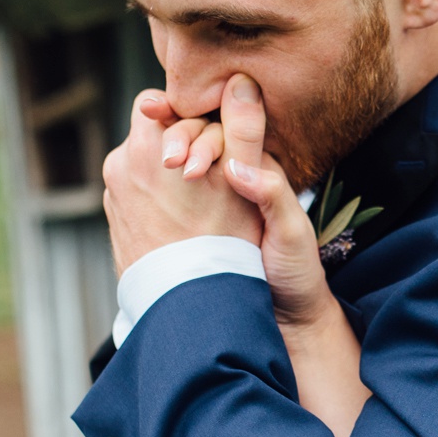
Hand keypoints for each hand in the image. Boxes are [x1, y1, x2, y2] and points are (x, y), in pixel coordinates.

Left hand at [102, 83, 261, 271]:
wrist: (198, 307)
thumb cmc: (233, 242)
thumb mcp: (248, 180)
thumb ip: (244, 126)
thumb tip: (241, 81)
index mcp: (147, 145)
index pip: (158, 103)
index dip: (186, 114)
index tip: (208, 132)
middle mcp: (120, 166)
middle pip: (150, 135)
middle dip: (177, 145)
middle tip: (208, 170)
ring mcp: (114, 198)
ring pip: (143, 167)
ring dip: (166, 175)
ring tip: (200, 203)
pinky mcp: (116, 224)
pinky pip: (138, 197)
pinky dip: (157, 202)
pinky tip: (184, 223)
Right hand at [169, 74, 336, 331]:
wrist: (285, 316)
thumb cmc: (295, 271)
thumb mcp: (290, 232)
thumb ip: (271, 195)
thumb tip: (235, 165)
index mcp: (259, 167)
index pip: (224, 125)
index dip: (199, 120)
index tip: (177, 123)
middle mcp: (234, 174)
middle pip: (194, 135)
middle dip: (178, 136)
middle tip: (171, 160)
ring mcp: (210, 196)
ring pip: (178, 160)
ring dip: (163, 157)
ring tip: (163, 167)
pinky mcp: (192, 220)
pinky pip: (169, 193)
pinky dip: (155, 188)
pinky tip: (142, 191)